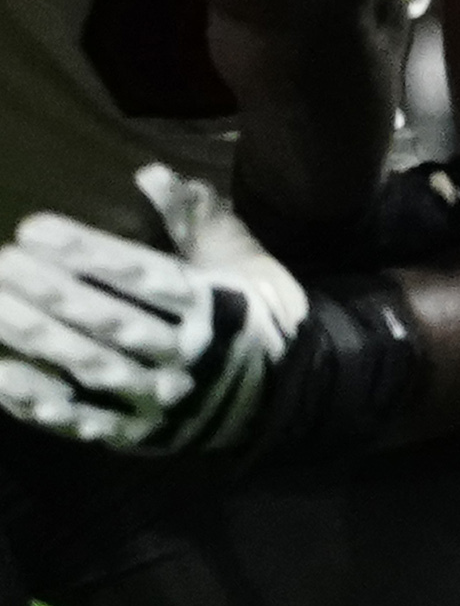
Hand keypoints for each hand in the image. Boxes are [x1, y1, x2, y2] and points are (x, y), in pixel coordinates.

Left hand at [0, 212, 298, 453]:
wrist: (286, 398)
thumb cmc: (253, 316)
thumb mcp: (242, 260)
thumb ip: (198, 217)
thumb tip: (151, 172)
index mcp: (217, 307)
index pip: (145, 276)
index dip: (88, 252)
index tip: (34, 228)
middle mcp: (189, 355)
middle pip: (112, 321)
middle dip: (51, 291)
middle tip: (1, 261)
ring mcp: (163, 400)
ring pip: (92, 366)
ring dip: (34, 337)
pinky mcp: (139, 433)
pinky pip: (82, 419)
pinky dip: (37, 399)